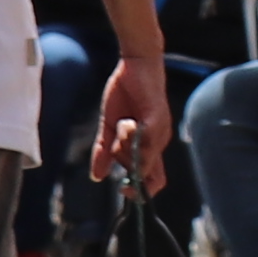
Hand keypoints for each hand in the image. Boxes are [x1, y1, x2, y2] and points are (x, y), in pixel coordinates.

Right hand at [90, 51, 173, 195]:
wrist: (134, 64)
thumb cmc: (125, 93)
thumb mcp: (109, 126)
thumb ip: (104, 151)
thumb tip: (96, 177)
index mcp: (149, 147)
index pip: (154, 180)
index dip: (141, 192)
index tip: (123, 190)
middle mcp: (159, 142)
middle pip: (147, 174)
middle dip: (127, 167)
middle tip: (116, 141)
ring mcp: (160, 131)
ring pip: (144, 158)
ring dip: (125, 147)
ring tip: (122, 123)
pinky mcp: (157, 117)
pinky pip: (146, 138)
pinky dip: (132, 137)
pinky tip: (126, 122)